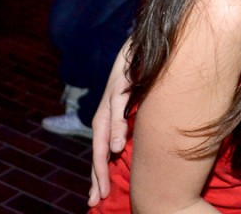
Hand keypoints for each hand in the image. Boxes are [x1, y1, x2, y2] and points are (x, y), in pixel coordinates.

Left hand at [89, 44, 130, 206]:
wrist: (141, 42)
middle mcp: (105, 110)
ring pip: (103, 132)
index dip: (99, 175)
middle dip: (97, 175)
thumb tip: (139, 149)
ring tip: (104, 181)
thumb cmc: (143, 74)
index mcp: (109, 118)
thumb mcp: (140, 104)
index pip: (101, 151)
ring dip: (103, 157)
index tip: (97, 199)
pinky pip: (116, 110)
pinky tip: (117, 145)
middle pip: (97, 148)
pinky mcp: (120, 84)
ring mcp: (111, 97)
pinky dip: (116, 128)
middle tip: (97, 198)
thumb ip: (136, 125)